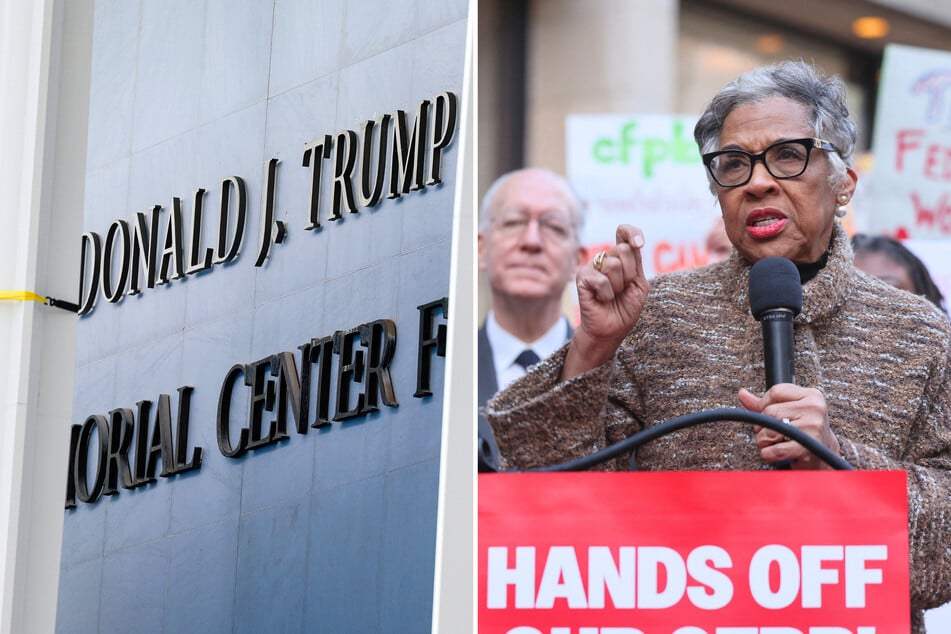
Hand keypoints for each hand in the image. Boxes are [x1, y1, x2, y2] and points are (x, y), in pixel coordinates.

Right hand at [562, 225, 649, 379]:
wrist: (611, 330)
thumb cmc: (625, 308)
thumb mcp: (639, 283)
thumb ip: (636, 261)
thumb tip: (632, 243)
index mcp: (620, 257)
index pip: (624, 233)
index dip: (631, 232)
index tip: (639, 243)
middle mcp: (604, 259)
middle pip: (624, 250)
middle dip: (630, 274)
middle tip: (623, 289)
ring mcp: (591, 267)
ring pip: (614, 265)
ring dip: (619, 286)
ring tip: (612, 296)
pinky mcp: (581, 278)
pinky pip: (602, 280)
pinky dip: (607, 294)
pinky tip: (601, 300)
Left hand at [739, 385, 840, 469]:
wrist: (825, 457)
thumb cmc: (804, 432)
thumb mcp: (789, 412)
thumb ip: (765, 403)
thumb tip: (742, 393)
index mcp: (811, 396)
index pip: (775, 391)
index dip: (764, 404)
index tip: (768, 415)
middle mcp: (814, 409)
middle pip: (770, 412)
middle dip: (764, 426)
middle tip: (772, 434)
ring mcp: (813, 427)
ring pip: (769, 430)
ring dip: (764, 441)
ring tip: (775, 443)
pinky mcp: (807, 447)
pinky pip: (774, 450)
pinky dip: (769, 454)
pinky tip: (778, 454)